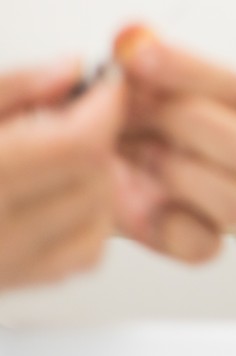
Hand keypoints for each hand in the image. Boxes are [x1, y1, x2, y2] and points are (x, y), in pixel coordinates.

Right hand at [0, 59, 125, 290]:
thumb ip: (12, 87)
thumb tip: (70, 70)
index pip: (76, 144)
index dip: (104, 105)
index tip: (105, 82)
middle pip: (92, 178)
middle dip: (96, 137)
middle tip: (70, 112)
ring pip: (97, 217)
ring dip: (94, 178)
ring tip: (55, 153)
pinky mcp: (4, 285)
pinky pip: (81, 255)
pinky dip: (85, 221)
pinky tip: (53, 195)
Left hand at [110, 26, 235, 263]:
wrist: (76, 165)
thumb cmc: (108, 118)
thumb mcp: (110, 77)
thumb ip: (125, 58)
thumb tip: (134, 34)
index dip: (192, 72)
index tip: (138, 54)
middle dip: (185, 126)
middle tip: (133, 109)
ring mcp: (225, 198)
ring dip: (180, 177)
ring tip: (136, 156)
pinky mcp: (198, 238)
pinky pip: (206, 244)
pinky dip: (171, 226)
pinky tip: (141, 200)